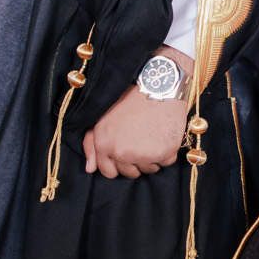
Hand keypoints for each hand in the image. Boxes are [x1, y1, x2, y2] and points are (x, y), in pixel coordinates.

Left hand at [85, 46, 192, 178]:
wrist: (159, 86)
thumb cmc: (130, 99)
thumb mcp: (103, 117)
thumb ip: (92, 143)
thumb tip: (90, 169)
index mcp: (104, 145)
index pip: (108, 171)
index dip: (117, 163)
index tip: (126, 152)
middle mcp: (122, 153)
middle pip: (130, 173)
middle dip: (135, 161)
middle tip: (142, 140)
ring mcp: (143, 155)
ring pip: (149, 169)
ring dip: (152, 157)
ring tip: (153, 135)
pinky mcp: (164, 153)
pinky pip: (166, 162)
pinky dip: (168, 152)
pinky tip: (164, 134)